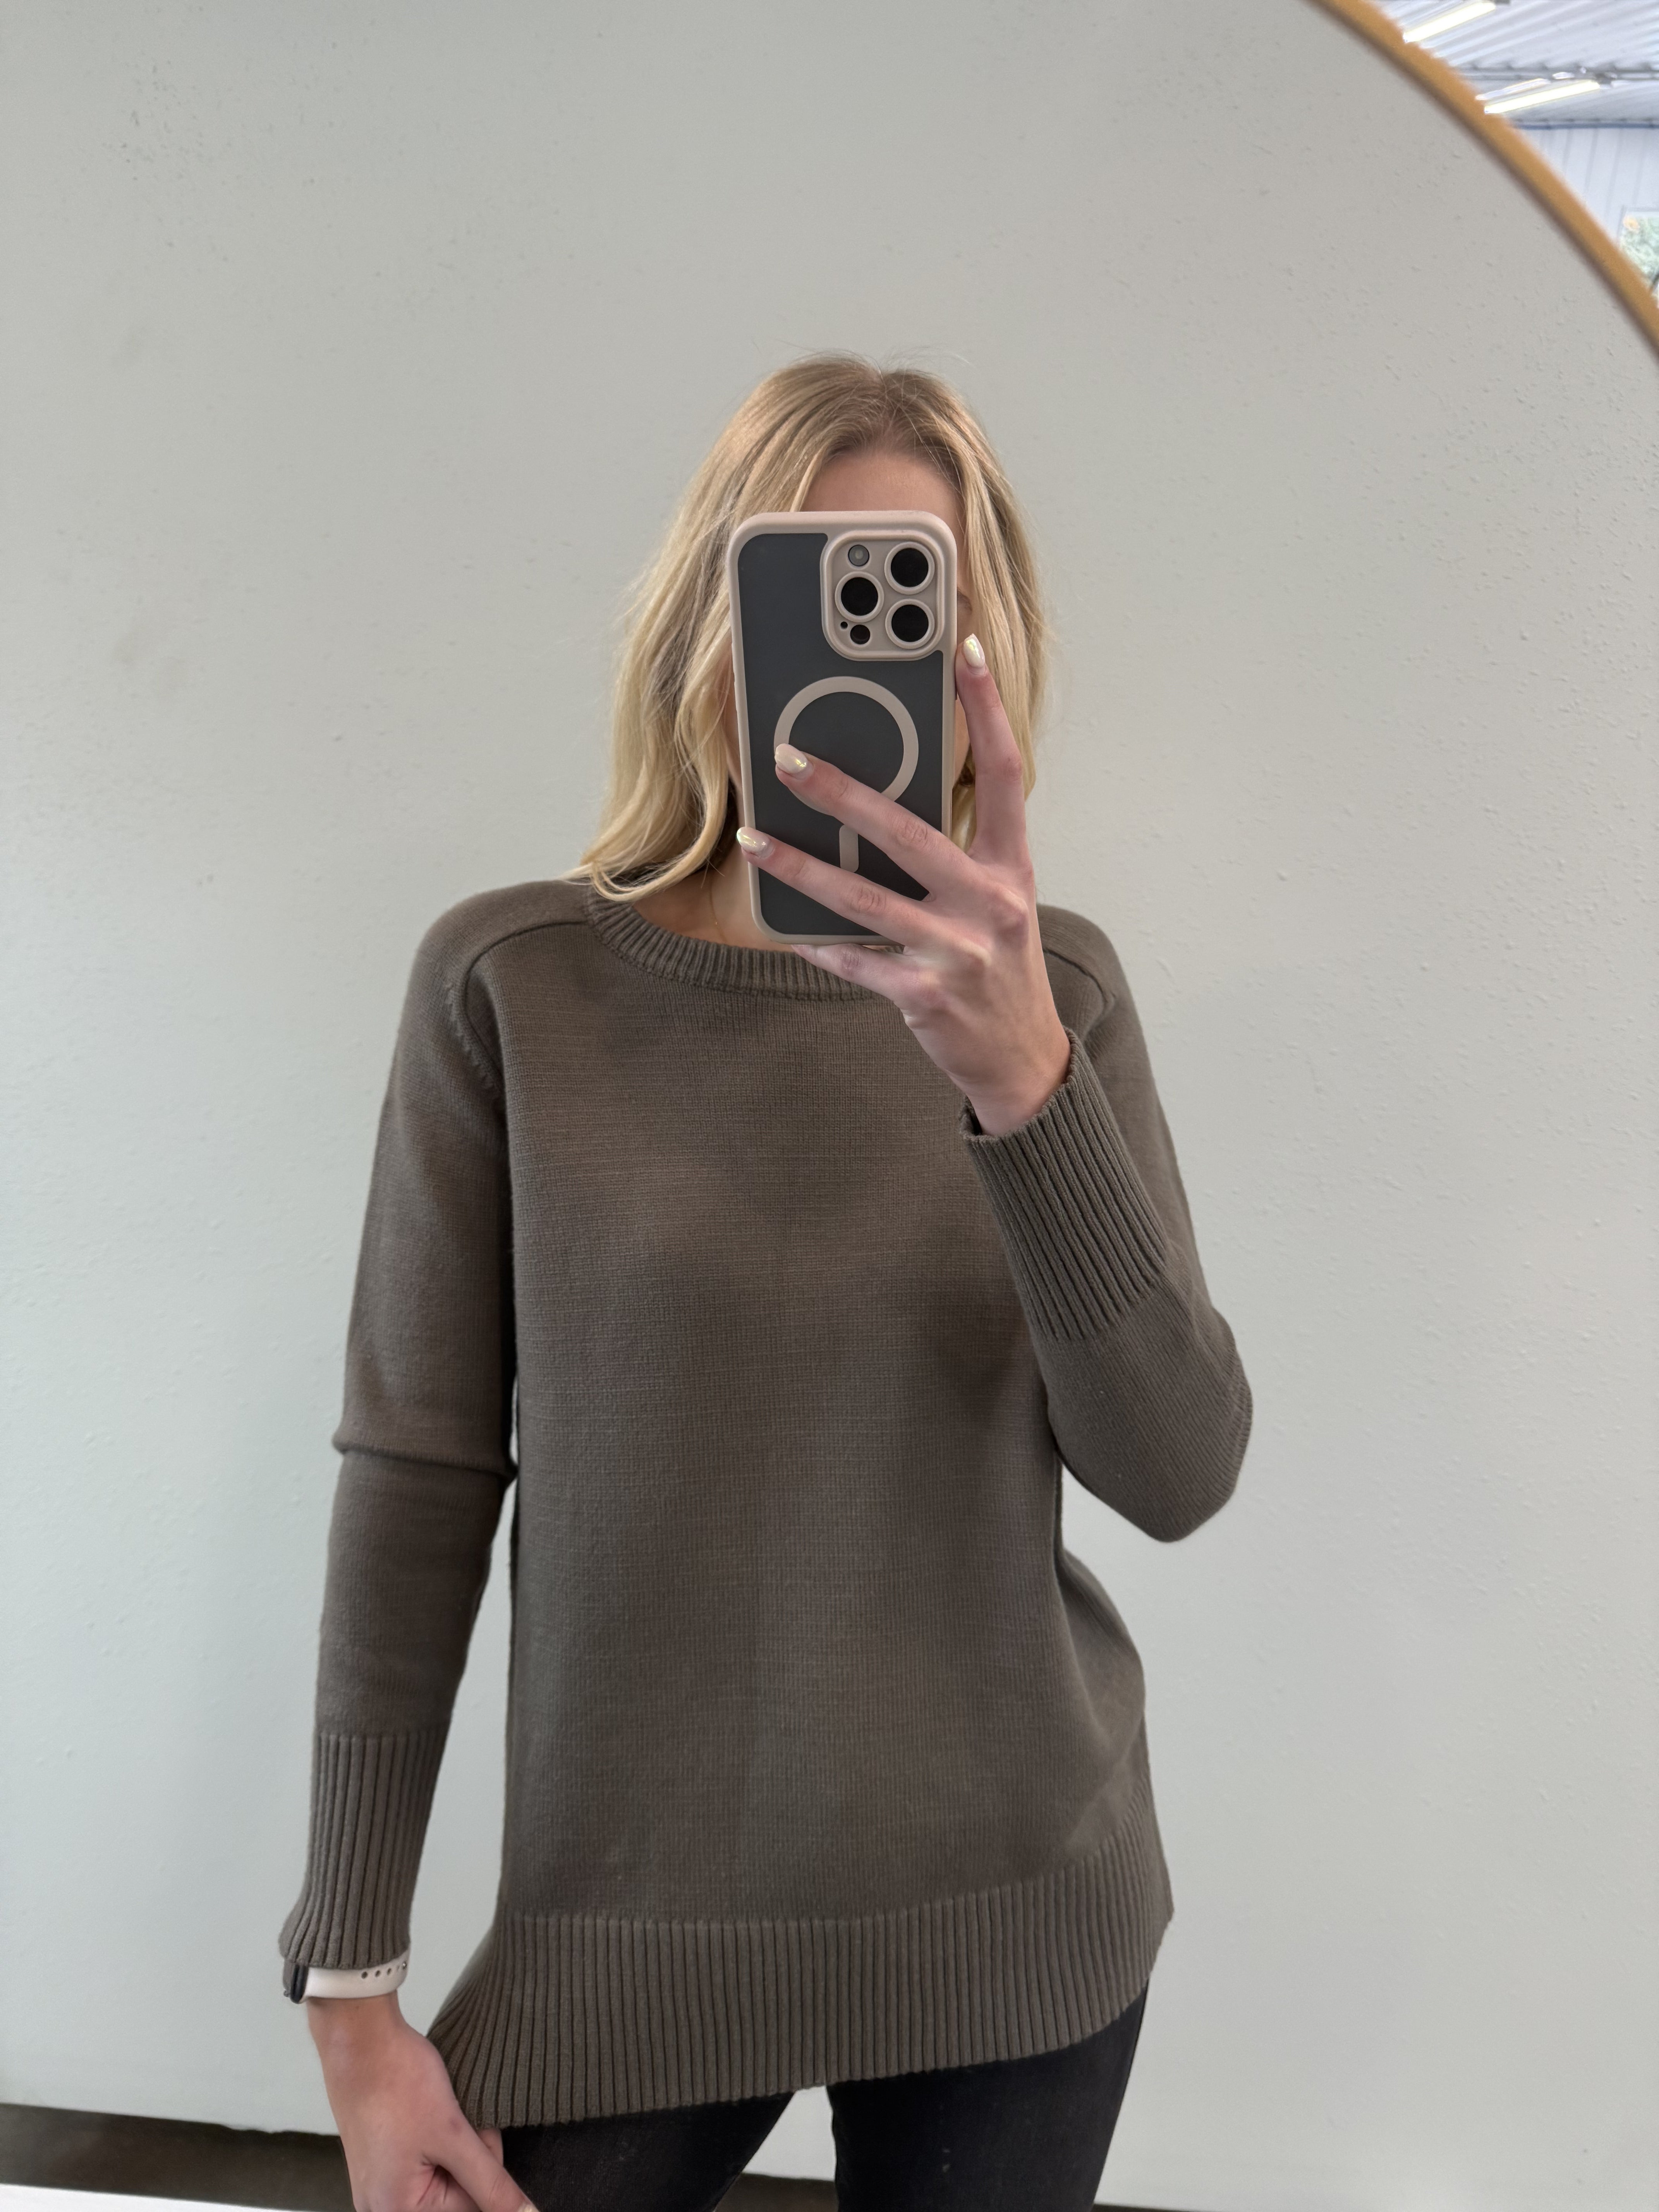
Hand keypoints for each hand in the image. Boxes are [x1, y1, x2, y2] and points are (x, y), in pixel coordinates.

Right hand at [307, 1994, 532, 2211]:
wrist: (359, 2041)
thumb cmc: (399, 2083)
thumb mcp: (453, 2134)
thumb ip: (491, 2182)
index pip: (474, 2206)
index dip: (487, 2163)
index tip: (476, 2127)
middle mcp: (383, 2208)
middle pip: (456, 2196)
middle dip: (468, 2156)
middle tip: (458, 2117)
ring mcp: (379, 2186)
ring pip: (443, 2177)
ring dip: (454, 2148)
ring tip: (440, 2112)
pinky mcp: (380, 2164)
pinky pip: (423, 2166)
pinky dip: (436, 2142)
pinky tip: (428, 2115)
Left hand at [736, 636, 1071, 1135]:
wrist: (1022, 1059)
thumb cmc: (1001, 968)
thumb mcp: (997, 902)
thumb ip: (956, 855)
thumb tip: (882, 802)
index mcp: (1010, 867)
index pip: (1003, 771)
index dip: (986, 708)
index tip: (967, 650)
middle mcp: (989, 903)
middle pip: (908, 831)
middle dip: (843, 792)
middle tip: (790, 758)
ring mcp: (956, 951)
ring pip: (864, 898)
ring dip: (801, 867)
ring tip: (754, 839)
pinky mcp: (923, 995)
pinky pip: (855, 961)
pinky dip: (818, 945)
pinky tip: (784, 928)